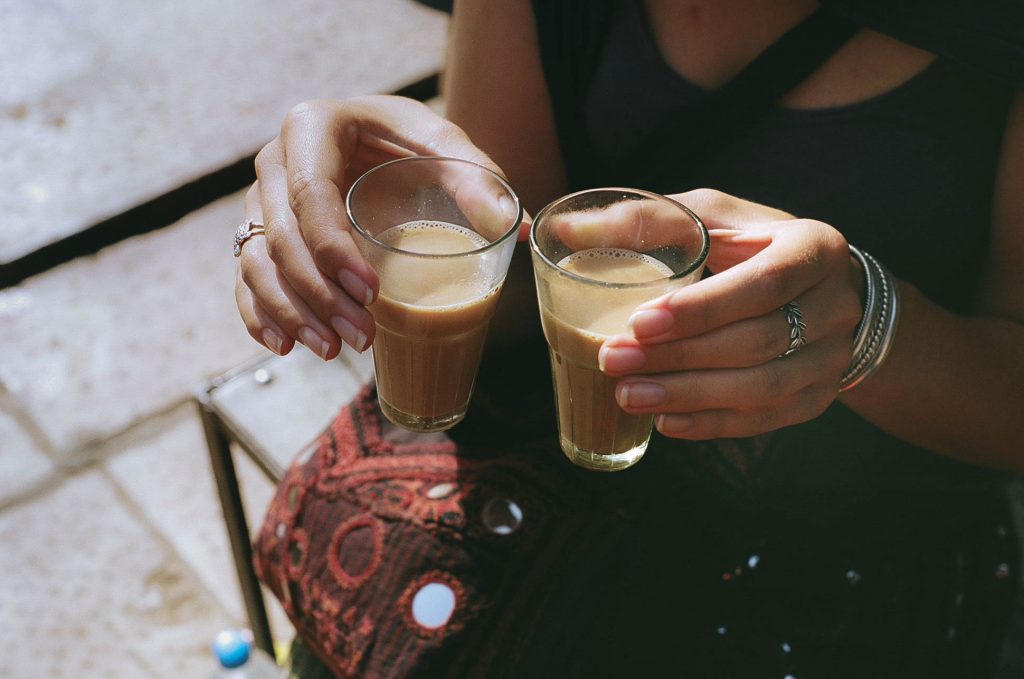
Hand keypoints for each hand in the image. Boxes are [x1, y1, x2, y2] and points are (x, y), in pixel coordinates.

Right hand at [235, 95, 507, 358]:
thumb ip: (478, 180)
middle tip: (360, 337)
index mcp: (313, 128)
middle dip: (318, 295)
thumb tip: (515, 229)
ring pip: (256, 262)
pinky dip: (260, 313)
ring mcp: (260, 199)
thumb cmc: (412, 143)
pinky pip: (246, 276)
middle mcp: (275, 162)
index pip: (311, 194)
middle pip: (280, 237)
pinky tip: (285, 346)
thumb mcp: (446, 148)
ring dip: (291, 313)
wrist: (377, 140)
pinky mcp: (258, 232)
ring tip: (331, 351)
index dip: (334, 250)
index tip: (371, 292)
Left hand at [598, 189, 863, 438]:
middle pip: (756, 341)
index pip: (761, 284)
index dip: (701, 309)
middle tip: (613, 360)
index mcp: (814, 248)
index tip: (640, 322)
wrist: (825, 290)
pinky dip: (711, 424)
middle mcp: (835, 305)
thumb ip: (648, 219)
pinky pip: (765, 420)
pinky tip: (664, 423)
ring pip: (761, 388)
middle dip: (679, 356)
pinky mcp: (818, 397)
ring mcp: (831, 358)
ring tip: (627, 395)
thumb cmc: (754, 245)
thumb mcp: (713, 216)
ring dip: (688, 396)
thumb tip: (565, 226)